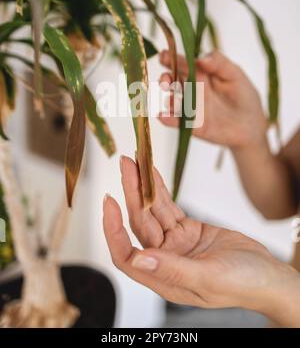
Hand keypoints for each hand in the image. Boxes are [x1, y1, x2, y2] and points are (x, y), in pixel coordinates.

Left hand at [103, 156, 298, 321]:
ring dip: (143, 185)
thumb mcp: (208, 278)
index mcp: (163, 277)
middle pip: (139, 223)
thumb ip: (172, 269)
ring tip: (135, 160)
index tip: (109, 202)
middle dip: (130, 192)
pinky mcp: (187, 229)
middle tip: (125, 164)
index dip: (113, 230)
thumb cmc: (242, 284)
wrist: (266, 274)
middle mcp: (164, 258)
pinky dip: (160, 188)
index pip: (126, 255)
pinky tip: (152, 172)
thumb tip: (137, 259)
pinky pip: (168, 205)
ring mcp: (175, 242)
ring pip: (153, 210)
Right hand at [158, 50, 267, 149]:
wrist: (251, 125)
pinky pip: (176, 121)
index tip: (163, 56)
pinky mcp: (191, 124)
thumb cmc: (244, 96)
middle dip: (165, 78)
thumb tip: (201, 58)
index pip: (183, 63)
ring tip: (172, 99)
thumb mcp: (235, 75)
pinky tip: (163, 116)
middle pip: (172, 80)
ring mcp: (190, 107)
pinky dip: (167, 118)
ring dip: (167, 98)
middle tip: (166, 81)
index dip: (172, 59)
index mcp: (200, 73)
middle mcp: (191, 89)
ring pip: (171, 100)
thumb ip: (220, 64)